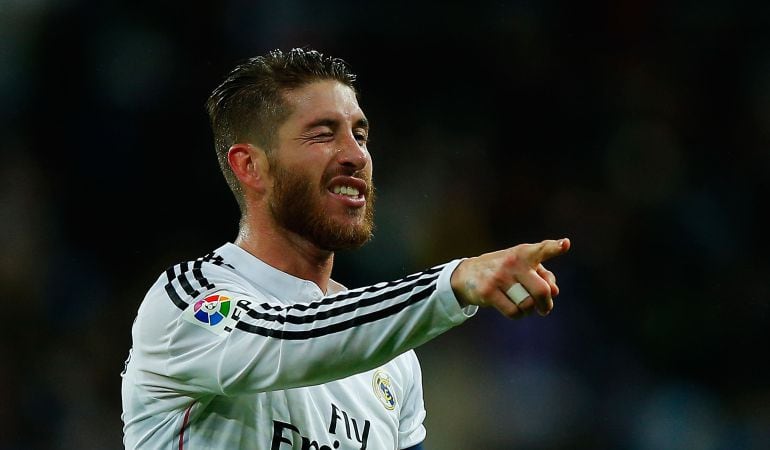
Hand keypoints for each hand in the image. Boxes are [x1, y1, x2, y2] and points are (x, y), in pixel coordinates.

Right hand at [450, 238, 570, 318]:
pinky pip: (513, 312)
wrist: (467, 274)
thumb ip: (544, 276)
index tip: (565, 244)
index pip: (542, 249)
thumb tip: (555, 292)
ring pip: (527, 304)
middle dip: (546, 304)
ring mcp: (499, 277)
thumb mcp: (523, 266)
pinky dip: (518, 314)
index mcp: (524, 253)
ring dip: (530, 310)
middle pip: (541, 290)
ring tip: (525, 306)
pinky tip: (514, 309)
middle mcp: (512, 262)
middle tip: (545, 309)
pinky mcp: (488, 292)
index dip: (555, 247)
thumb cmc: (504, 270)